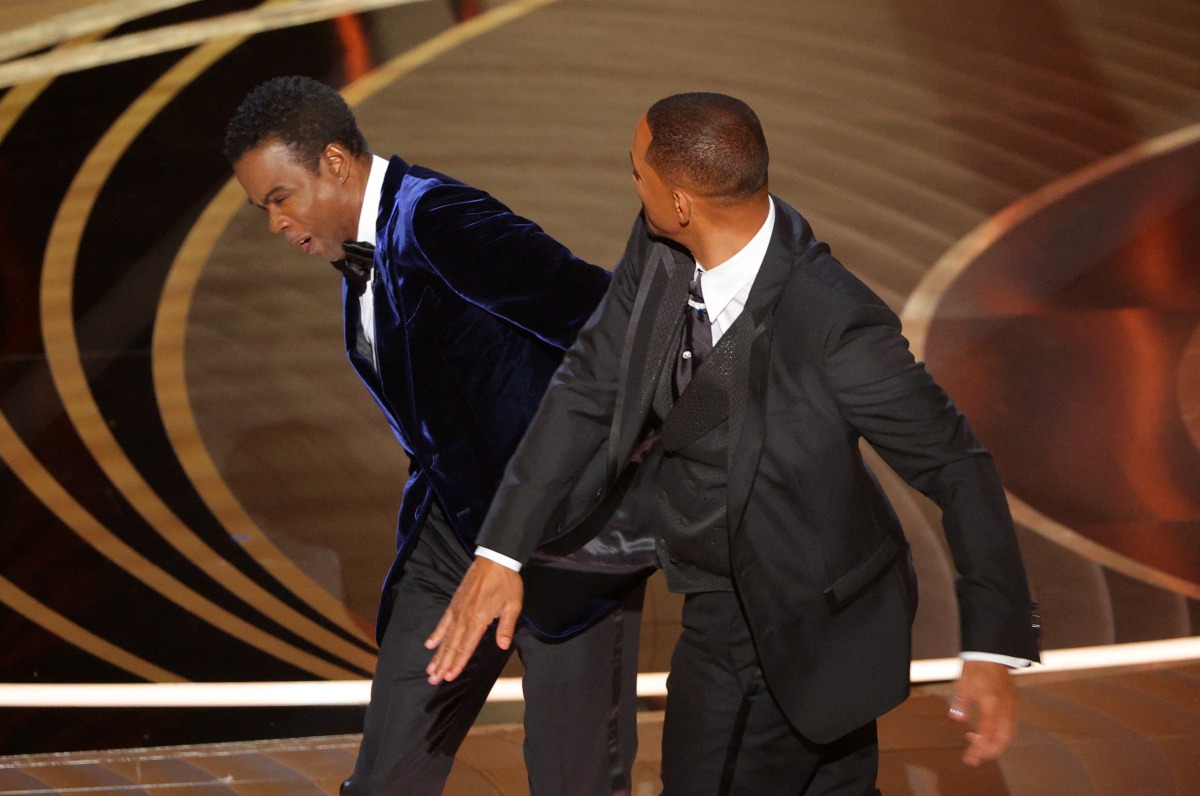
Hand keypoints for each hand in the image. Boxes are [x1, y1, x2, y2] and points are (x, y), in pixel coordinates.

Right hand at [424, 558, 522, 683]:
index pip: (466, 646)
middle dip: (443, 664)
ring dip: (438, 654)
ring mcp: (457, 610)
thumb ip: (506, 627)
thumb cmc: (507, 582)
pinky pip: (443, 621)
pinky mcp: (454, 603)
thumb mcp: (513, 605)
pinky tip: (429, 644)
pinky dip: (436, 634)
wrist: (495, 560)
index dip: (458, 663)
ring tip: (430, 670)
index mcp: (479, 620)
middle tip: (433, 681)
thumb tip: (503, 645)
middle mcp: (464, 617)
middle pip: (452, 645)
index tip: (449, 677)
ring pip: (445, 637)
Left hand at [949, 660, 1017, 766]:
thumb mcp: (963, 685)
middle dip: (989, 752)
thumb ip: (961, 703)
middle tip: (973, 757)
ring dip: (994, 745)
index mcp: (991, 705)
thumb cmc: (976, 667)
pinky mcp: (1013, 704)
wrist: (992, 652)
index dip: (978, 749)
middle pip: (1002, 740)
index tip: (969, 758)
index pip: (986, 735)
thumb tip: (957, 719)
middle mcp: (1005, 709)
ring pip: (1009, 735)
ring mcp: (1011, 707)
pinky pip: (1010, 727)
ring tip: (977, 746)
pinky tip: (986, 734)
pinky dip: (1000, 736)